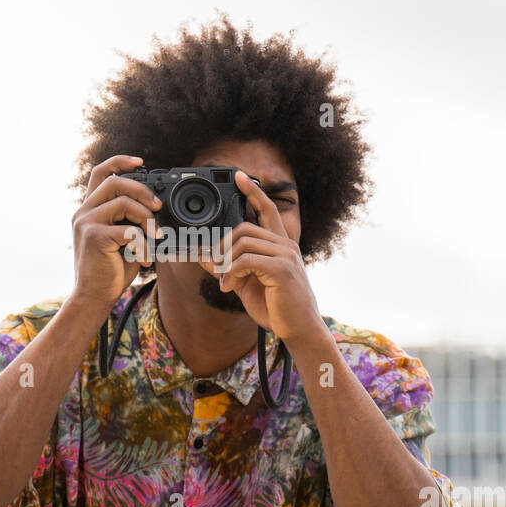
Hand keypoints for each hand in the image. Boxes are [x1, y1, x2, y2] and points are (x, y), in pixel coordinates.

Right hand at [70, 155, 161, 317]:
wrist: (93, 298)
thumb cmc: (111, 271)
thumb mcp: (124, 240)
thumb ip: (132, 221)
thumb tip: (159, 209)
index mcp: (89, 209)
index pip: (101, 173)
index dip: (120, 162)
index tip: (141, 162)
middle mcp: (83, 212)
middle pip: (114, 181)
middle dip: (142, 190)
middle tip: (158, 207)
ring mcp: (86, 223)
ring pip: (123, 202)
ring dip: (147, 218)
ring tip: (155, 237)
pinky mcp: (93, 236)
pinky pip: (128, 230)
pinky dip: (142, 244)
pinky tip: (143, 259)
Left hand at [200, 170, 322, 344]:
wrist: (300, 330)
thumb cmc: (277, 308)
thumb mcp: (247, 285)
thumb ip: (229, 268)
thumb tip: (206, 258)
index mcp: (280, 245)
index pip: (267, 209)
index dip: (253, 191)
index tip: (238, 176)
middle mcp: (285, 245)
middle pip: (244, 228)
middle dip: (222, 245)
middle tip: (216, 266)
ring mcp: (285, 255)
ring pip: (242, 242)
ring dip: (225, 263)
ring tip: (225, 282)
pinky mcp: (281, 269)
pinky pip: (245, 260)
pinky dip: (230, 273)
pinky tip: (229, 287)